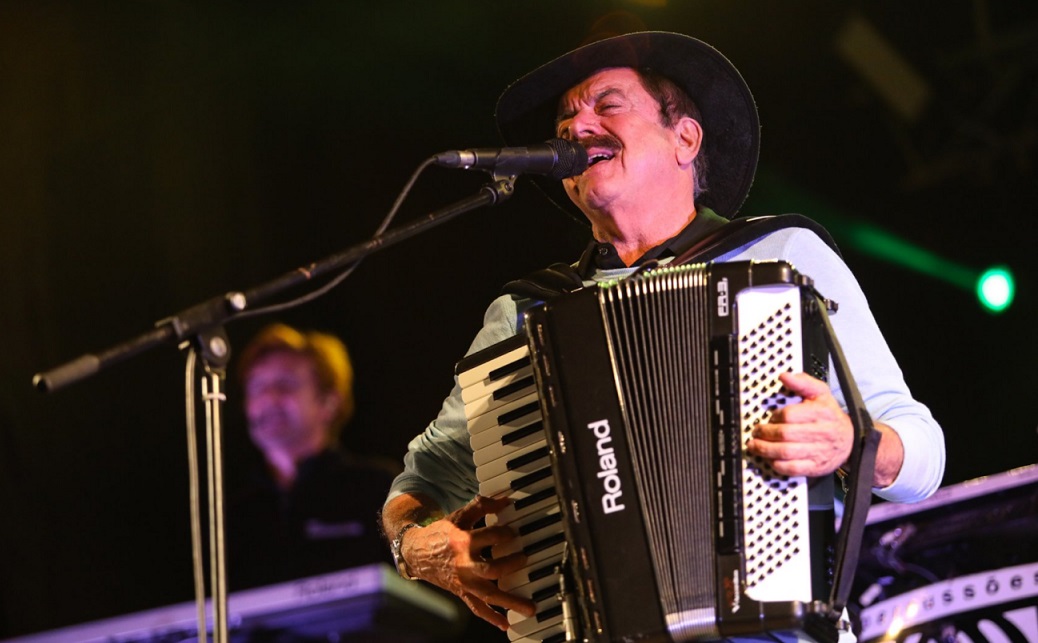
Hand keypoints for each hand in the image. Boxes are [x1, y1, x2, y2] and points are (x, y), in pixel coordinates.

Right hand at [400, 495, 535, 629]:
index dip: (507, 533)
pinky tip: (506, 624)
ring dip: (511, 601)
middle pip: (493, 569)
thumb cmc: (441, 533)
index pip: (492, 537)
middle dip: (512, 565)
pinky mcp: (462, 592)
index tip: (515, 532)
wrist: (417, 553)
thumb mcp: (459, 516)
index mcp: (463, 542)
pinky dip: (491, 617)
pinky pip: (477, 608)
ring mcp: (464, 581)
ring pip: (489, 594)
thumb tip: (506, 500)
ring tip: (530, 608)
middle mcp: (464, 564)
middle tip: (525, 558)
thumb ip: (482, 506)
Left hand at [747, 371, 852, 476]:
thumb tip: (784, 376)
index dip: (775, 416)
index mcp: (821, 413)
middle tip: (756, 431)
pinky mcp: (816, 467)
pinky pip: (793, 468)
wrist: (850, 439)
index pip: (791, 415)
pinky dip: (777, 464)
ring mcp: (818, 452)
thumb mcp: (820, 393)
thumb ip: (803, 383)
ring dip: (766, 450)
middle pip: (785, 434)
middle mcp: (821, 433)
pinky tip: (770, 459)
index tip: (770, 417)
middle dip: (765, 433)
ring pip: (786, 452)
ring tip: (755, 445)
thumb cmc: (830, 415)